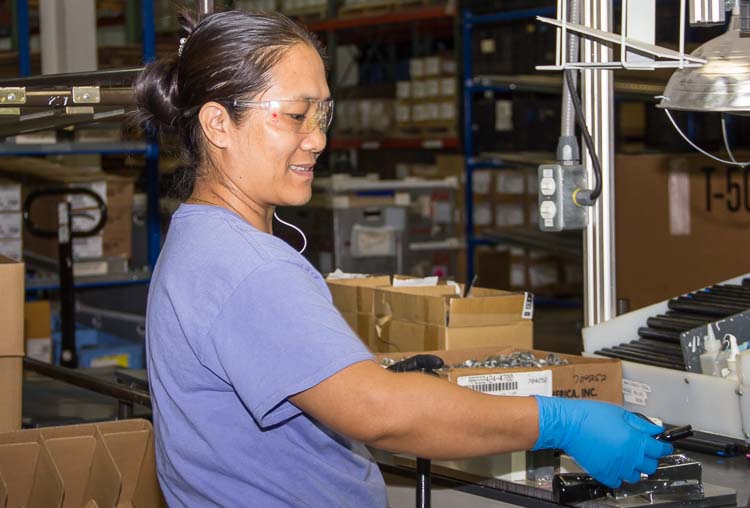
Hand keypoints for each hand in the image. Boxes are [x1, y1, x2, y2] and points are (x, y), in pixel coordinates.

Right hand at [533, 396, 672, 487]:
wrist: (568, 424)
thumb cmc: (590, 415)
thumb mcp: (620, 413)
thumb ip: (640, 424)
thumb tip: (655, 430)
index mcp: (634, 440)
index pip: (660, 450)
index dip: (664, 447)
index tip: (664, 446)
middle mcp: (628, 457)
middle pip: (651, 466)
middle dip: (650, 458)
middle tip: (643, 450)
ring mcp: (616, 468)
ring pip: (636, 477)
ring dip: (635, 468)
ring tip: (627, 458)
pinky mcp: (603, 474)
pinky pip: (618, 482)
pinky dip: (619, 476)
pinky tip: (615, 465)